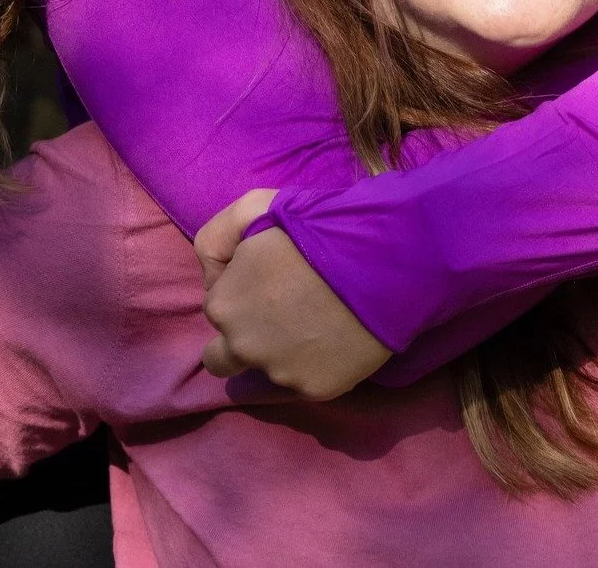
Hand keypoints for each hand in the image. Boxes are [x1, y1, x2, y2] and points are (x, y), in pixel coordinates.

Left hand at [194, 191, 392, 399]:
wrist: (381, 256)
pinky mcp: (316, 390)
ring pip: (266, 371)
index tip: (268, 281)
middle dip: (243, 338)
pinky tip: (336, 336)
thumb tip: (217, 276)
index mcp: (223, 304)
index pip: (216, 309)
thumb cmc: (317, 225)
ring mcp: (279, 373)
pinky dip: (315, 363)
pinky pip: (304, 381)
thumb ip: (218, 240)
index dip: (241, 294)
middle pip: (223, 358)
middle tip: (280, 314)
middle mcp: (242, 346)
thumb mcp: (254, 207)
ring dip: (280, 352)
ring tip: (316, 322)